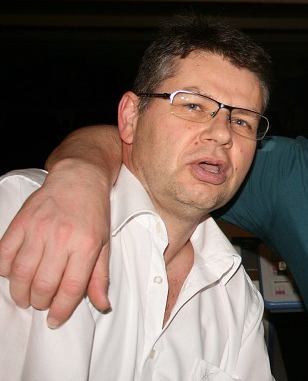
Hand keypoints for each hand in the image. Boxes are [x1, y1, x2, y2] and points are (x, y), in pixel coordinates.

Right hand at [0, 166, 110, 327]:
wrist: (79, 179)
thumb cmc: (94, 212)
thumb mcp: (105, 244)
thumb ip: (100, 277)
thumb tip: (102, 305)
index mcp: (86, 246)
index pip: (72, 287)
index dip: (61, 309)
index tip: (55, 320)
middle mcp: (62, 239)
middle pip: (43, 284)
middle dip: (40, 302)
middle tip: (41, 303)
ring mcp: (38, 230)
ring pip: (20, 273)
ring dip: (20, 292)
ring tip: (25, 296)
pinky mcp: (21, 223)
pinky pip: (3, 254)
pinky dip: (4, 270)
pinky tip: (12, 274)